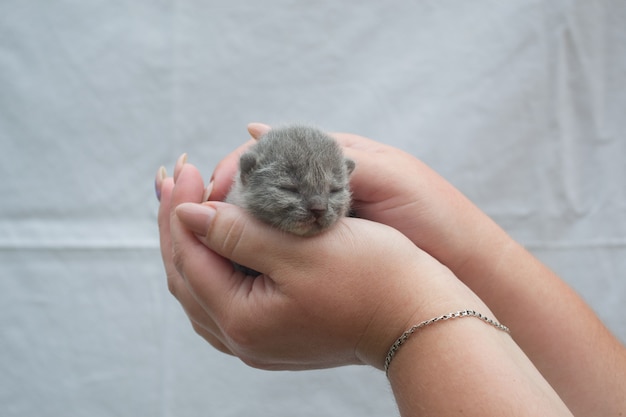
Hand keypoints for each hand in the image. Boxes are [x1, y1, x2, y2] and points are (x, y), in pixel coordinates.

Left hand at [157, 160, 485, 370]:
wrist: (422, 317)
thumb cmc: (373, 277)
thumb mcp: (301, 247)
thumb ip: (236, 230)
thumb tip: (188, 212)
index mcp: (243, 319)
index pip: (188, 257)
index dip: (179, 209)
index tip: (182, 166)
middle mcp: (244, 339)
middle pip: (188, 275)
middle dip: (178, 225)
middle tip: (175, 179)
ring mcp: (260, 341)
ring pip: (205, 288)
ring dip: (193, 244)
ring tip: (189, 203)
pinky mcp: (278, 333)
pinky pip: (226, 296)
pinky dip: (216, 262)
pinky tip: (219, 239)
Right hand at [211, 124, 499, 274]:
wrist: (464, 268)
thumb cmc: (431, 216)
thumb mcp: (384, 175)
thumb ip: (328, 153)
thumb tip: (254, 131)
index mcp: (333, 161)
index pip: (267, 157)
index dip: (236, 174)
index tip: (212, 194)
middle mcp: (320, 191)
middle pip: (259, 190)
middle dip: (230, 203)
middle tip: (205, 224)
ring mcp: (321, 225)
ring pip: (265, 223)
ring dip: (239, 231)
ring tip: (217, 245)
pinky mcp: (327, 255)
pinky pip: (283, 250)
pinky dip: (262, 254)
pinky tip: (247, 263)